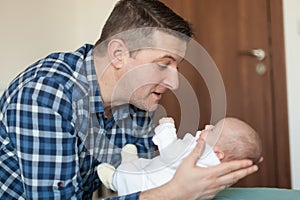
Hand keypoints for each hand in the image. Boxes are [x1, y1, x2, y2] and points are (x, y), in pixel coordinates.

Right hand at [140, 139, 257, 199]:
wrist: (176, 195)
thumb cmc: (181, 180)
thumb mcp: (187, 163)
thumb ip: (197, 151)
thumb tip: (202, 141)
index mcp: (210, 174)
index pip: (230, 168)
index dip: (241, 164)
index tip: (250, 161)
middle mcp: (214, 183)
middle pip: (235, 177)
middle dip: (247, 172)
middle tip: (255, 168)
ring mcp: (214, 190)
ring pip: (231, 183)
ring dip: (239, 177)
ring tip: (245, 173)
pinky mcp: (211, 195)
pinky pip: (224, 188)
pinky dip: (230, 183)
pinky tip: (230, 181)